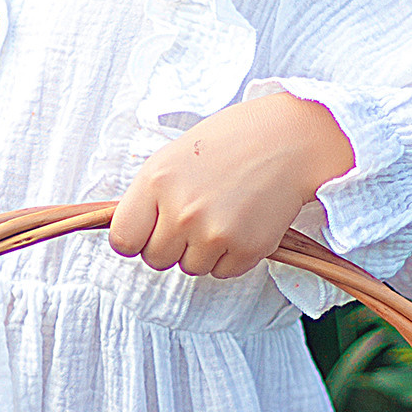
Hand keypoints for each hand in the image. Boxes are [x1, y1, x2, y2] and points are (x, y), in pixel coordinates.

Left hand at [108, 93, 354, 278]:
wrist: (288, 140)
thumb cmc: (229, 142)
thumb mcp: (174, 157)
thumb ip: (149, 196)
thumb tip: (131, 235)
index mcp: (156, 182)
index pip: (122, 240)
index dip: (135, 238)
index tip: (149, 230)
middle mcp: (181, 211)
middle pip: (156, 259)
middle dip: (171, 245)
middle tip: (195, 216)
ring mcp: (214, 233)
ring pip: (190, 268)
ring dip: (203, 250)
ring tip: (222, 213)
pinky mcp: (246, 249)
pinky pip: (222, 272)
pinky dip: (231, 255)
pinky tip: (242, 222)